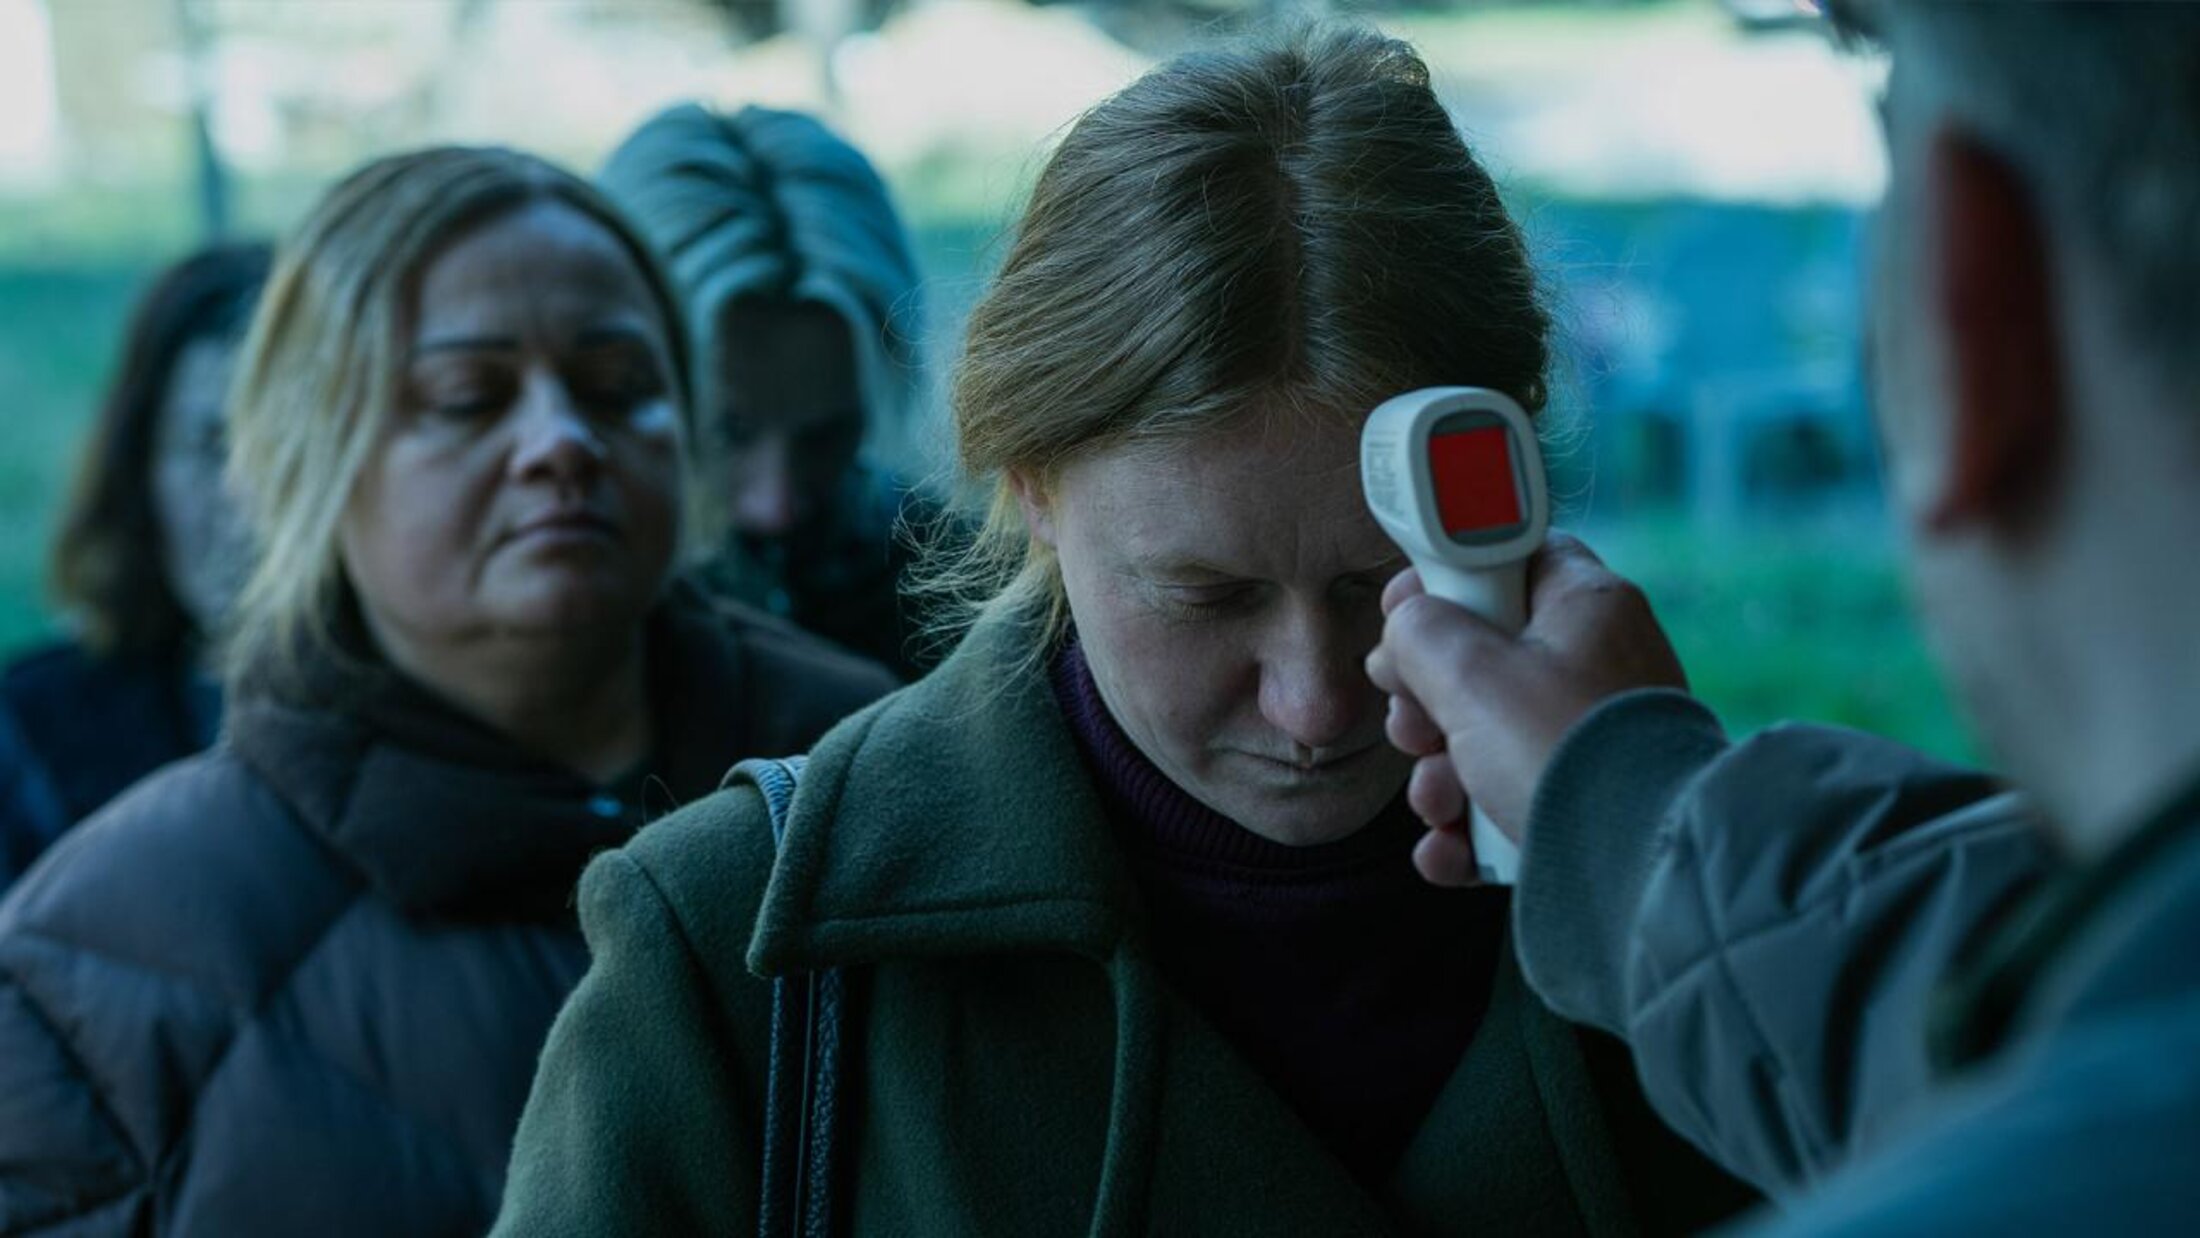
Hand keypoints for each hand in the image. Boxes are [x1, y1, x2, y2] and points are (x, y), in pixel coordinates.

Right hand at [1366, 534, 1689, 885]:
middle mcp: (1596, 664)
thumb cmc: (1559, 751)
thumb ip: (1421, 632)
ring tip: (1438, 803)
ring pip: (1484, 736)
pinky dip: (1469, 826)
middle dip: (1426, 702)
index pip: (1509, 557)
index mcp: (1586, 607)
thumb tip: (1405, 631)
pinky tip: (1449, 850)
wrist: (1637, 868)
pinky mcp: (1582, 803)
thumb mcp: (1471, 672)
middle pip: (1482, 657)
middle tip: (1414, 727)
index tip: (1402, 614)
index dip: (1446, 578)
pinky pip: (1505, 799)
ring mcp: (1589, 738)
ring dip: (1438, 775)